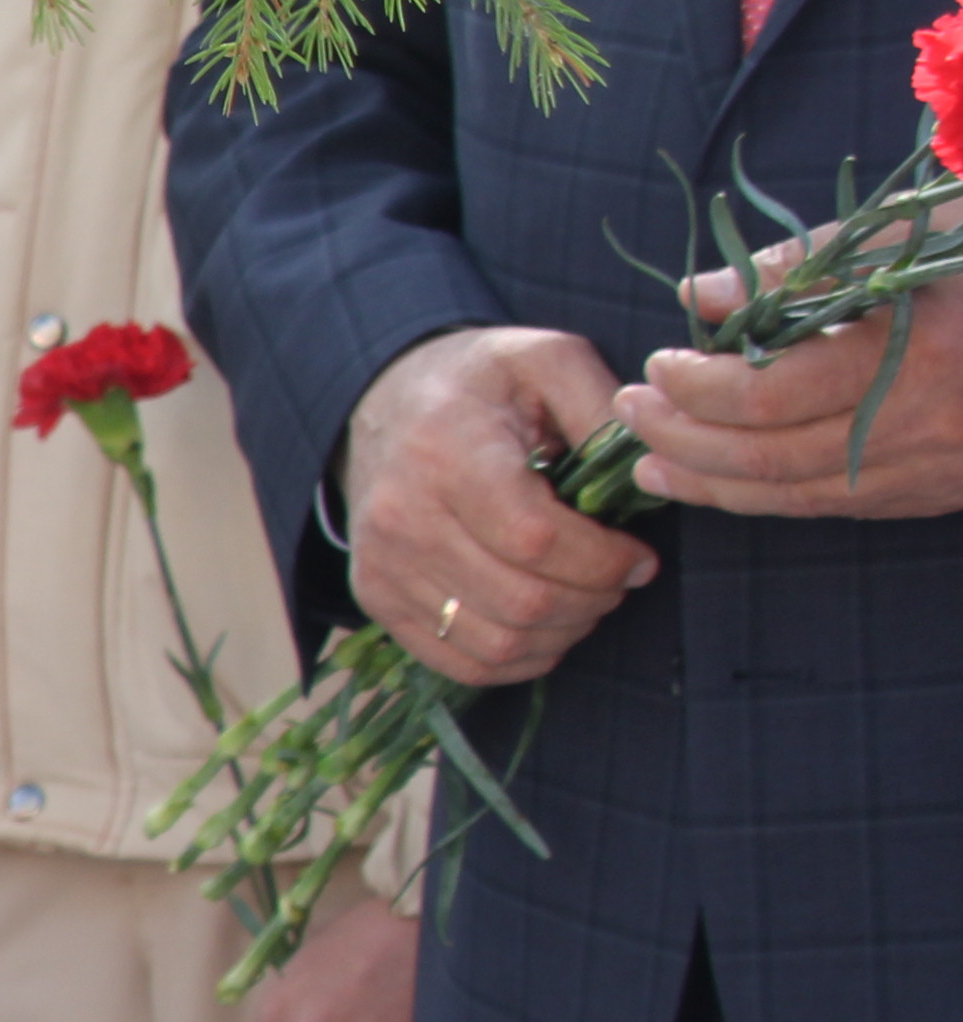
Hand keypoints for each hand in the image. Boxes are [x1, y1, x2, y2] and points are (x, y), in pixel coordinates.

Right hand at [344, 323, 642, 683]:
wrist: (381, 402)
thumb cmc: (479, 383)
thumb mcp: (548, 360)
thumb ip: (603, 406)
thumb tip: (647, 471)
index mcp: (448, 453)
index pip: (536, 541)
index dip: (604, 562)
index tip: (640, 556)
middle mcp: (403, 516)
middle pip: (521, 602)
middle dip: (593, 601)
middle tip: (619, 580)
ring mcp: (382, 564)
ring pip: (496, 642)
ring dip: (562, 634)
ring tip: (585, 600)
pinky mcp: (375, 597)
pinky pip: (458, 661)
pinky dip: (517, 660)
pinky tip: (545, 628)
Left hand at [606, 253, 962, 518]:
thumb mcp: (914, 233)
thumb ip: (804, 265)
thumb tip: (702, 296)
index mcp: (917, 353)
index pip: (766, 397)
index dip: (695, 388)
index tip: (658, 360)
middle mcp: (924, 424)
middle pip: (765, 458)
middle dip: (680, 439)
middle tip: (629, 409)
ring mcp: (934, 468)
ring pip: (793, 497)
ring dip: (706, 482)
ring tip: (646, 459)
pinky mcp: (938, 492)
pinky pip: (833, 506)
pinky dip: (762, 497)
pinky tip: (715, 481)